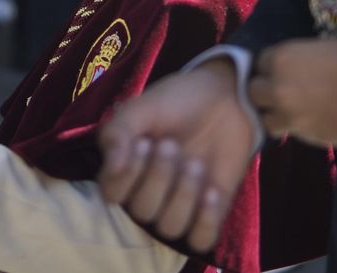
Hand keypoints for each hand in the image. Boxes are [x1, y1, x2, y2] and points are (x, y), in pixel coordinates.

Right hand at [97, 59, 258, 251]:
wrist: (225, 97)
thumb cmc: (177, 102)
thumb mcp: (142, 108)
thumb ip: (118, 132)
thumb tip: (113, 165)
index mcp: (126, 171)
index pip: (111, 195)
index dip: (126, 176)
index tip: (143, 142)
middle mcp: (149, 194)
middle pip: (143, 211)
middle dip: (158, 177)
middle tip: (172, 144)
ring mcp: (181, 205)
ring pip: (170, 227)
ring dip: (184, 195)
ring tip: (196, 163)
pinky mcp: (211, 211)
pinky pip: (201, 239)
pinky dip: (206, 220)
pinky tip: (213, 191)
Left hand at [249, 37, 336, 146]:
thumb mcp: (326, 48)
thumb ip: (304, 58)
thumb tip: (304, 64)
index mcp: (282, 57)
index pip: (260, 61)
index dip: (271, 66)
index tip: (281, 70)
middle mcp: (277, 86)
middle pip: (253, 90)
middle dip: (264, 90)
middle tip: (283, 90)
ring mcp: (287, 113)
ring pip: (264, 117)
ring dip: (274, 113)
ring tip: (293, 109)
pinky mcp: (302, 135)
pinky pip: (286, 131)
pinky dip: (292, 127)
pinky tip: (307, 119)